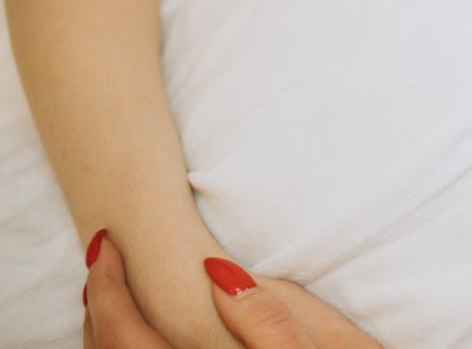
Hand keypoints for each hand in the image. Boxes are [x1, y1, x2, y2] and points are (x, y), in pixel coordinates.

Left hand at [83, 231, 380, 347]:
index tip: (106, 244)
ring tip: (113, 292)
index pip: (122, 333)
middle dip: (96, 302)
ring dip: (103, 329)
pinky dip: (119, 348)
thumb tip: (217, 272)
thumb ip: (264, 319)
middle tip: (103, 258)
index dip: (105, 286)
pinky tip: (138, 334)